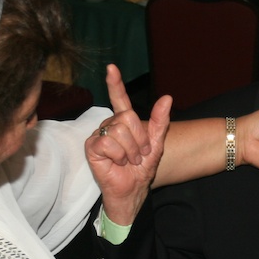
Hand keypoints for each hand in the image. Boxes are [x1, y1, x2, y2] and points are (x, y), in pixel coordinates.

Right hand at [85, 64, 170, 224]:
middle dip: (139, 139)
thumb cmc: (141, 169)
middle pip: (127, 116)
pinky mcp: (91, 147)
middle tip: (139, 154)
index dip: (115, 83)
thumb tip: (167, 97)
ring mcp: (99, 135)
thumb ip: (161, 121)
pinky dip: (118, 155)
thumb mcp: (156, 144)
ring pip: (119, 130)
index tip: (112, 68)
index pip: (119, 98)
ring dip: (130, 150)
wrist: (132, 190)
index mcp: (124, 122)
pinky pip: (107, 142)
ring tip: (129, 160)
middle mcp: (110, 125)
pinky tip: (117, 163)